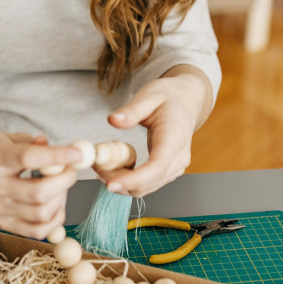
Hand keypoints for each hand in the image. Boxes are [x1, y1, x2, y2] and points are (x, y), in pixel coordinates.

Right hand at [0, 133, 81, 238]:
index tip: (78, 153)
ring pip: (41, 213)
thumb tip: (62, 151)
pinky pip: (37, 231)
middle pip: (38, 192)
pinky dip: (54, 220)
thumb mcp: (11, 138)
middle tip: (70, 171)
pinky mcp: (4, 223)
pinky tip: (56, 205)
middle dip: (64, 181)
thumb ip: (35, 143)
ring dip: (60, 199)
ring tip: (60, 187)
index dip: (57, 156)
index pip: (29, 158)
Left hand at [98, 70, 210, 197]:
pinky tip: (114, 168)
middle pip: (148, 182)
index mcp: (174, 138)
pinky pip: (147, 184)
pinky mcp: (168, 170)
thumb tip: (113, 120)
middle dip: (119, 181)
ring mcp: (175, 167)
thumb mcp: (149, 96)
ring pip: (146, 188)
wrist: (187, 101)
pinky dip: (128, 181)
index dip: (133, 179)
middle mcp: (178, 158)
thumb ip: (131, 110)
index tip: (111, 184)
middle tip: (95, 166)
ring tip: (101, 166)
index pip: (156, 168)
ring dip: (122, 183)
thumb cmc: (169, 97)